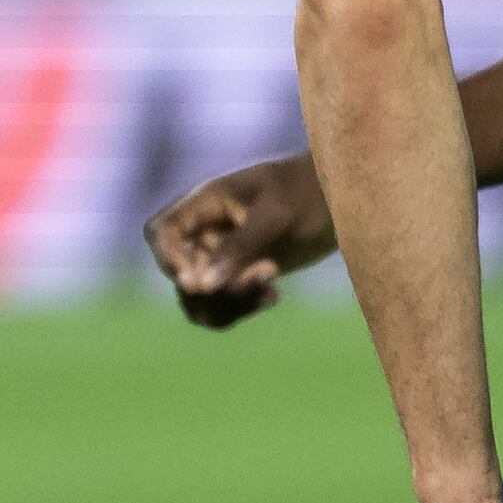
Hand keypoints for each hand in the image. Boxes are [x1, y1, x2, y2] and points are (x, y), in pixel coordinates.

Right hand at [144, 150, 335, 328]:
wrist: (341, 200)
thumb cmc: (307, 193)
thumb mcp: (275, 215)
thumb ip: (238, 248)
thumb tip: (200, 287)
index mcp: (206, 203)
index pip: (161, 231)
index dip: (166, 259)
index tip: (192, 282)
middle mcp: (206, 231)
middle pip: (180, 274)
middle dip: (215, 288)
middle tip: (267, 272)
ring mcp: (221, 255)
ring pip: (199, 298)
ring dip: (229, 303)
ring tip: (270, 289)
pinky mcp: (240, 275)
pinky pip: (223, 305)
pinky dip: (242, 309)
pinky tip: (273, 296)